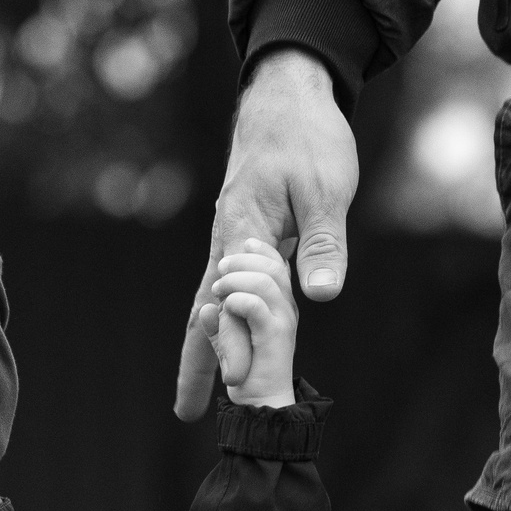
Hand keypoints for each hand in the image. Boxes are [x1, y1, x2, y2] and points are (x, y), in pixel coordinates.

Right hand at [173, 48, 356, 420]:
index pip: (235, 305)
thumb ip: (323, 242)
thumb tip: (319, 297)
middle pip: (203, 315)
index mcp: (243, 235)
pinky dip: (222, 324)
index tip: (237, 385)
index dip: (235, 346)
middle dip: (196, 364)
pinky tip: (226, 344)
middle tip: (185, 412)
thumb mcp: (325, 189)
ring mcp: (231, 245)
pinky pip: (227, 292)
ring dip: (204, 349)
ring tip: (194, 396)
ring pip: (211, 307)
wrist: (287, 98)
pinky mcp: (243, 241)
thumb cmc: (308, 138)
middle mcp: (227, 246)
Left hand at [208, 240, 297, 407]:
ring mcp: (283, 321)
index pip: (277, 263)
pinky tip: (226, 307)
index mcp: (280, 305)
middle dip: (243, 260)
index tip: (242, 243)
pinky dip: (237, 301)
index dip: (259, 249)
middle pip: (273, 266)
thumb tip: (207, 311)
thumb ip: (220, 325)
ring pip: (265, 282)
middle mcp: (286, 309)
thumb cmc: (251, 376)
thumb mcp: (230, 344)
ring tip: (220, 291)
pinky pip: (256, 307)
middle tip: (222, 269)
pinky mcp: (274, 336)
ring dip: (236, 280)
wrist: (264, 407)